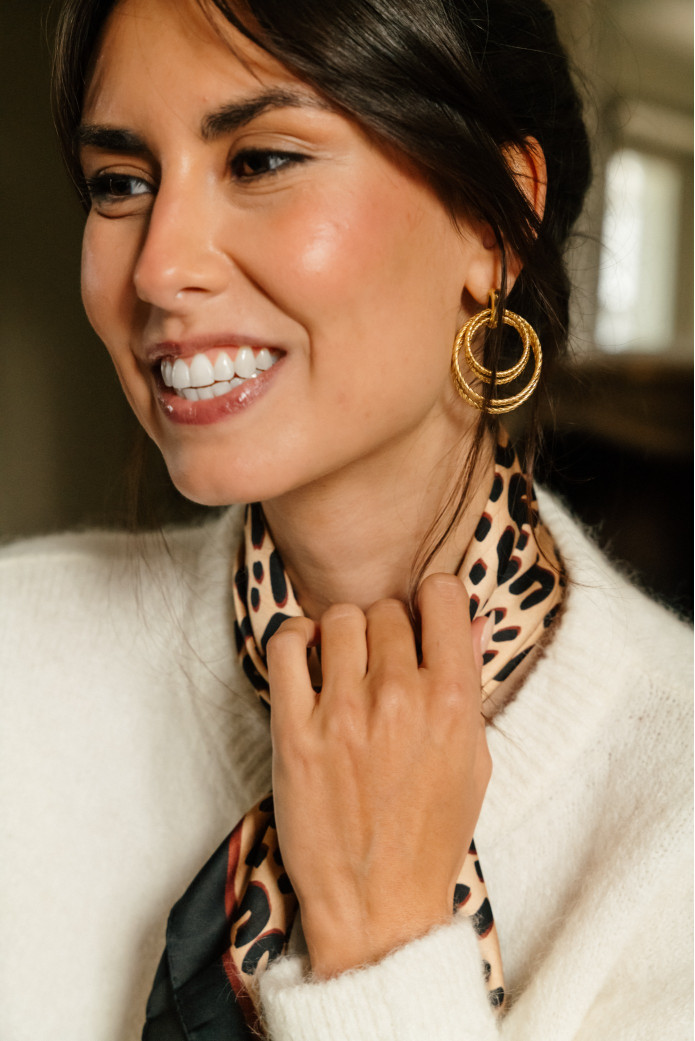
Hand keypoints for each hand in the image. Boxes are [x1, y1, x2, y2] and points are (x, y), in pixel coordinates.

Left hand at [266, 573, 491, 977]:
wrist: (379, 905)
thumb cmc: (430, 834)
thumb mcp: (472, 760)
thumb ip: (468, 684)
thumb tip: (469, 622)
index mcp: (453, 701)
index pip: (442, 596)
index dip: (431, 601)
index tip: (421, 618)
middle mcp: (399, 697)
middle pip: (385, 609)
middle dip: (385, 628)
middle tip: (380, 663)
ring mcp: (343, 713)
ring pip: (338, 619)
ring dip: (341, 634)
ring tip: (342, 665)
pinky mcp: (294, 732)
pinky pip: (285, 646)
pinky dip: (293, 639)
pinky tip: (304, 658)